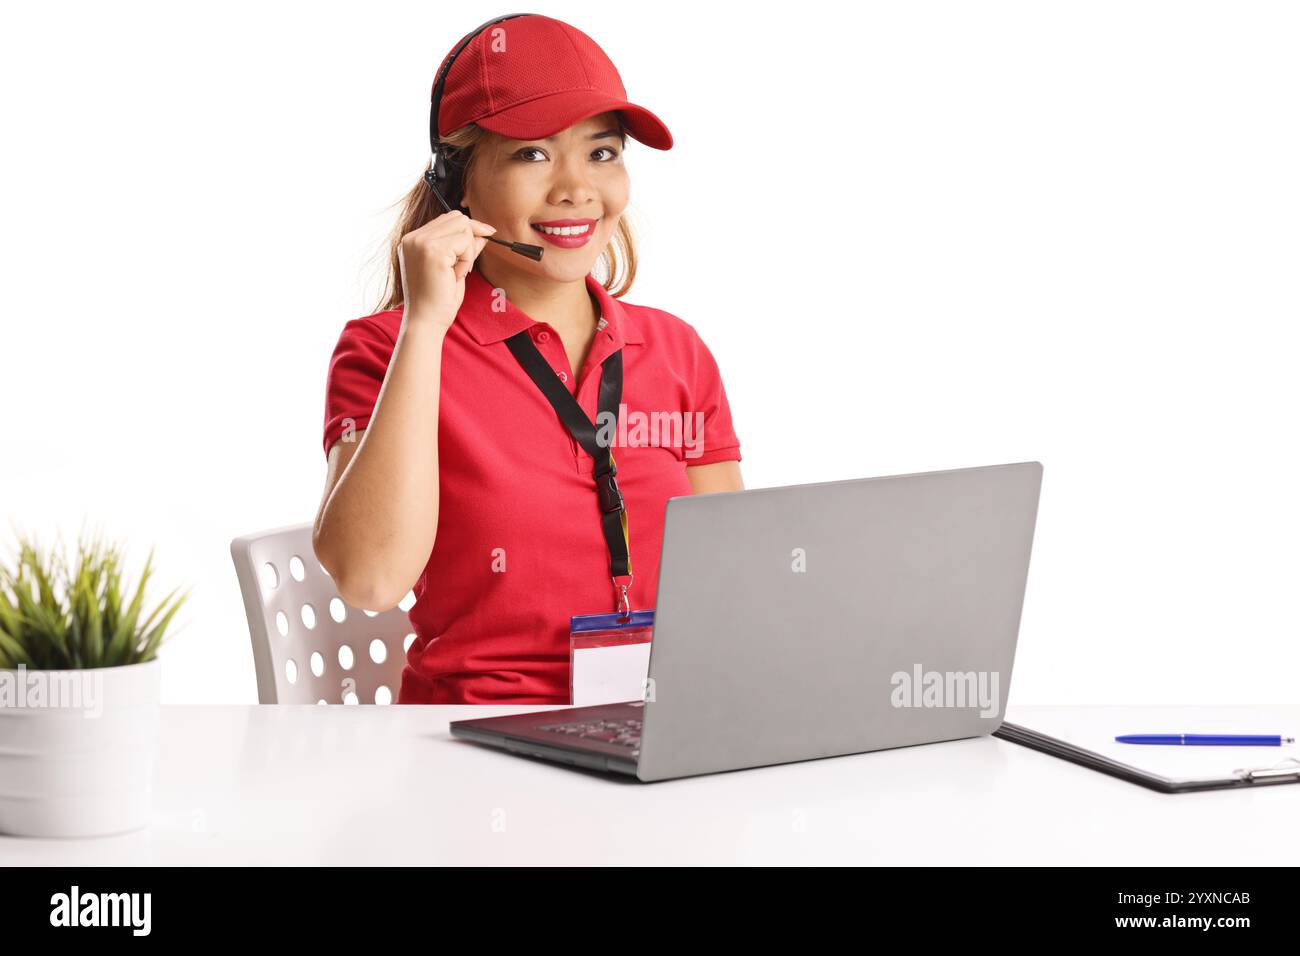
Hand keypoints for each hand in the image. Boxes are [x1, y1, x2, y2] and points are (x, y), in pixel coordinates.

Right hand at [396, 210, 496, 329]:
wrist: (426, 322)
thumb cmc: (437, 301)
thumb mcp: (453, 269)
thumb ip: (464, 248)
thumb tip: (483, 232)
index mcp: (412, 241)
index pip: (447, 219)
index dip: (468, 230)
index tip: (484, 238)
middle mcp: (413, 238)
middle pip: (457, 218)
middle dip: (469, 239)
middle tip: (464, 267)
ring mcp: (421, 242)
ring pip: (463, 227)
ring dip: (468, 251)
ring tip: (457, 273)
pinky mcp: (433, 250)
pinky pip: (465, 242)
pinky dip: (467, 259)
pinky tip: (457, 275)